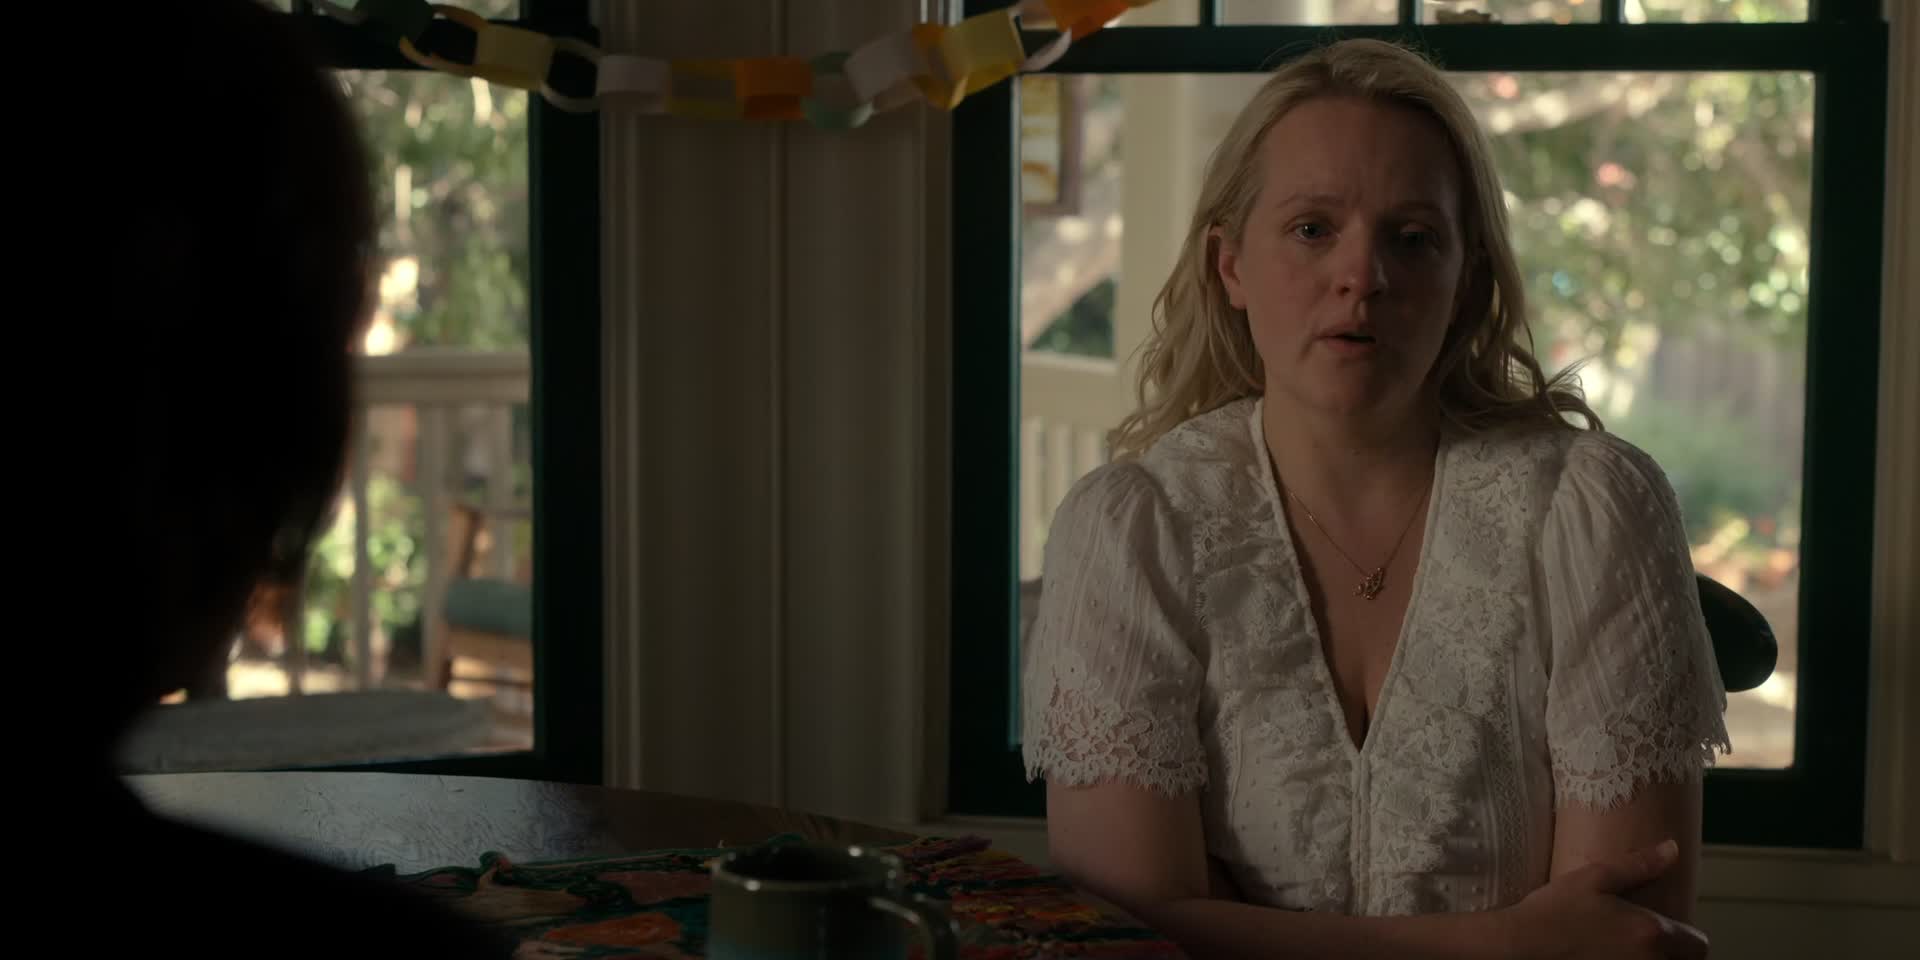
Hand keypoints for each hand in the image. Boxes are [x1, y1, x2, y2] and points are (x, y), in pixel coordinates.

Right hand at [1498, 839, 1708, 959]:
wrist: (1521, 945)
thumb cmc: (1556, 910)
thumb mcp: (1595, 878)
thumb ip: (1639, 864)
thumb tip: (1673, 849)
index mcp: (1652, 932)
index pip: (1699, 946)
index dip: (1689, 938)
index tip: (1672, 932)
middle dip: (1673, 953)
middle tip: (1646, 940)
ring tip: (1628, 950)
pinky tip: (1610, 958)